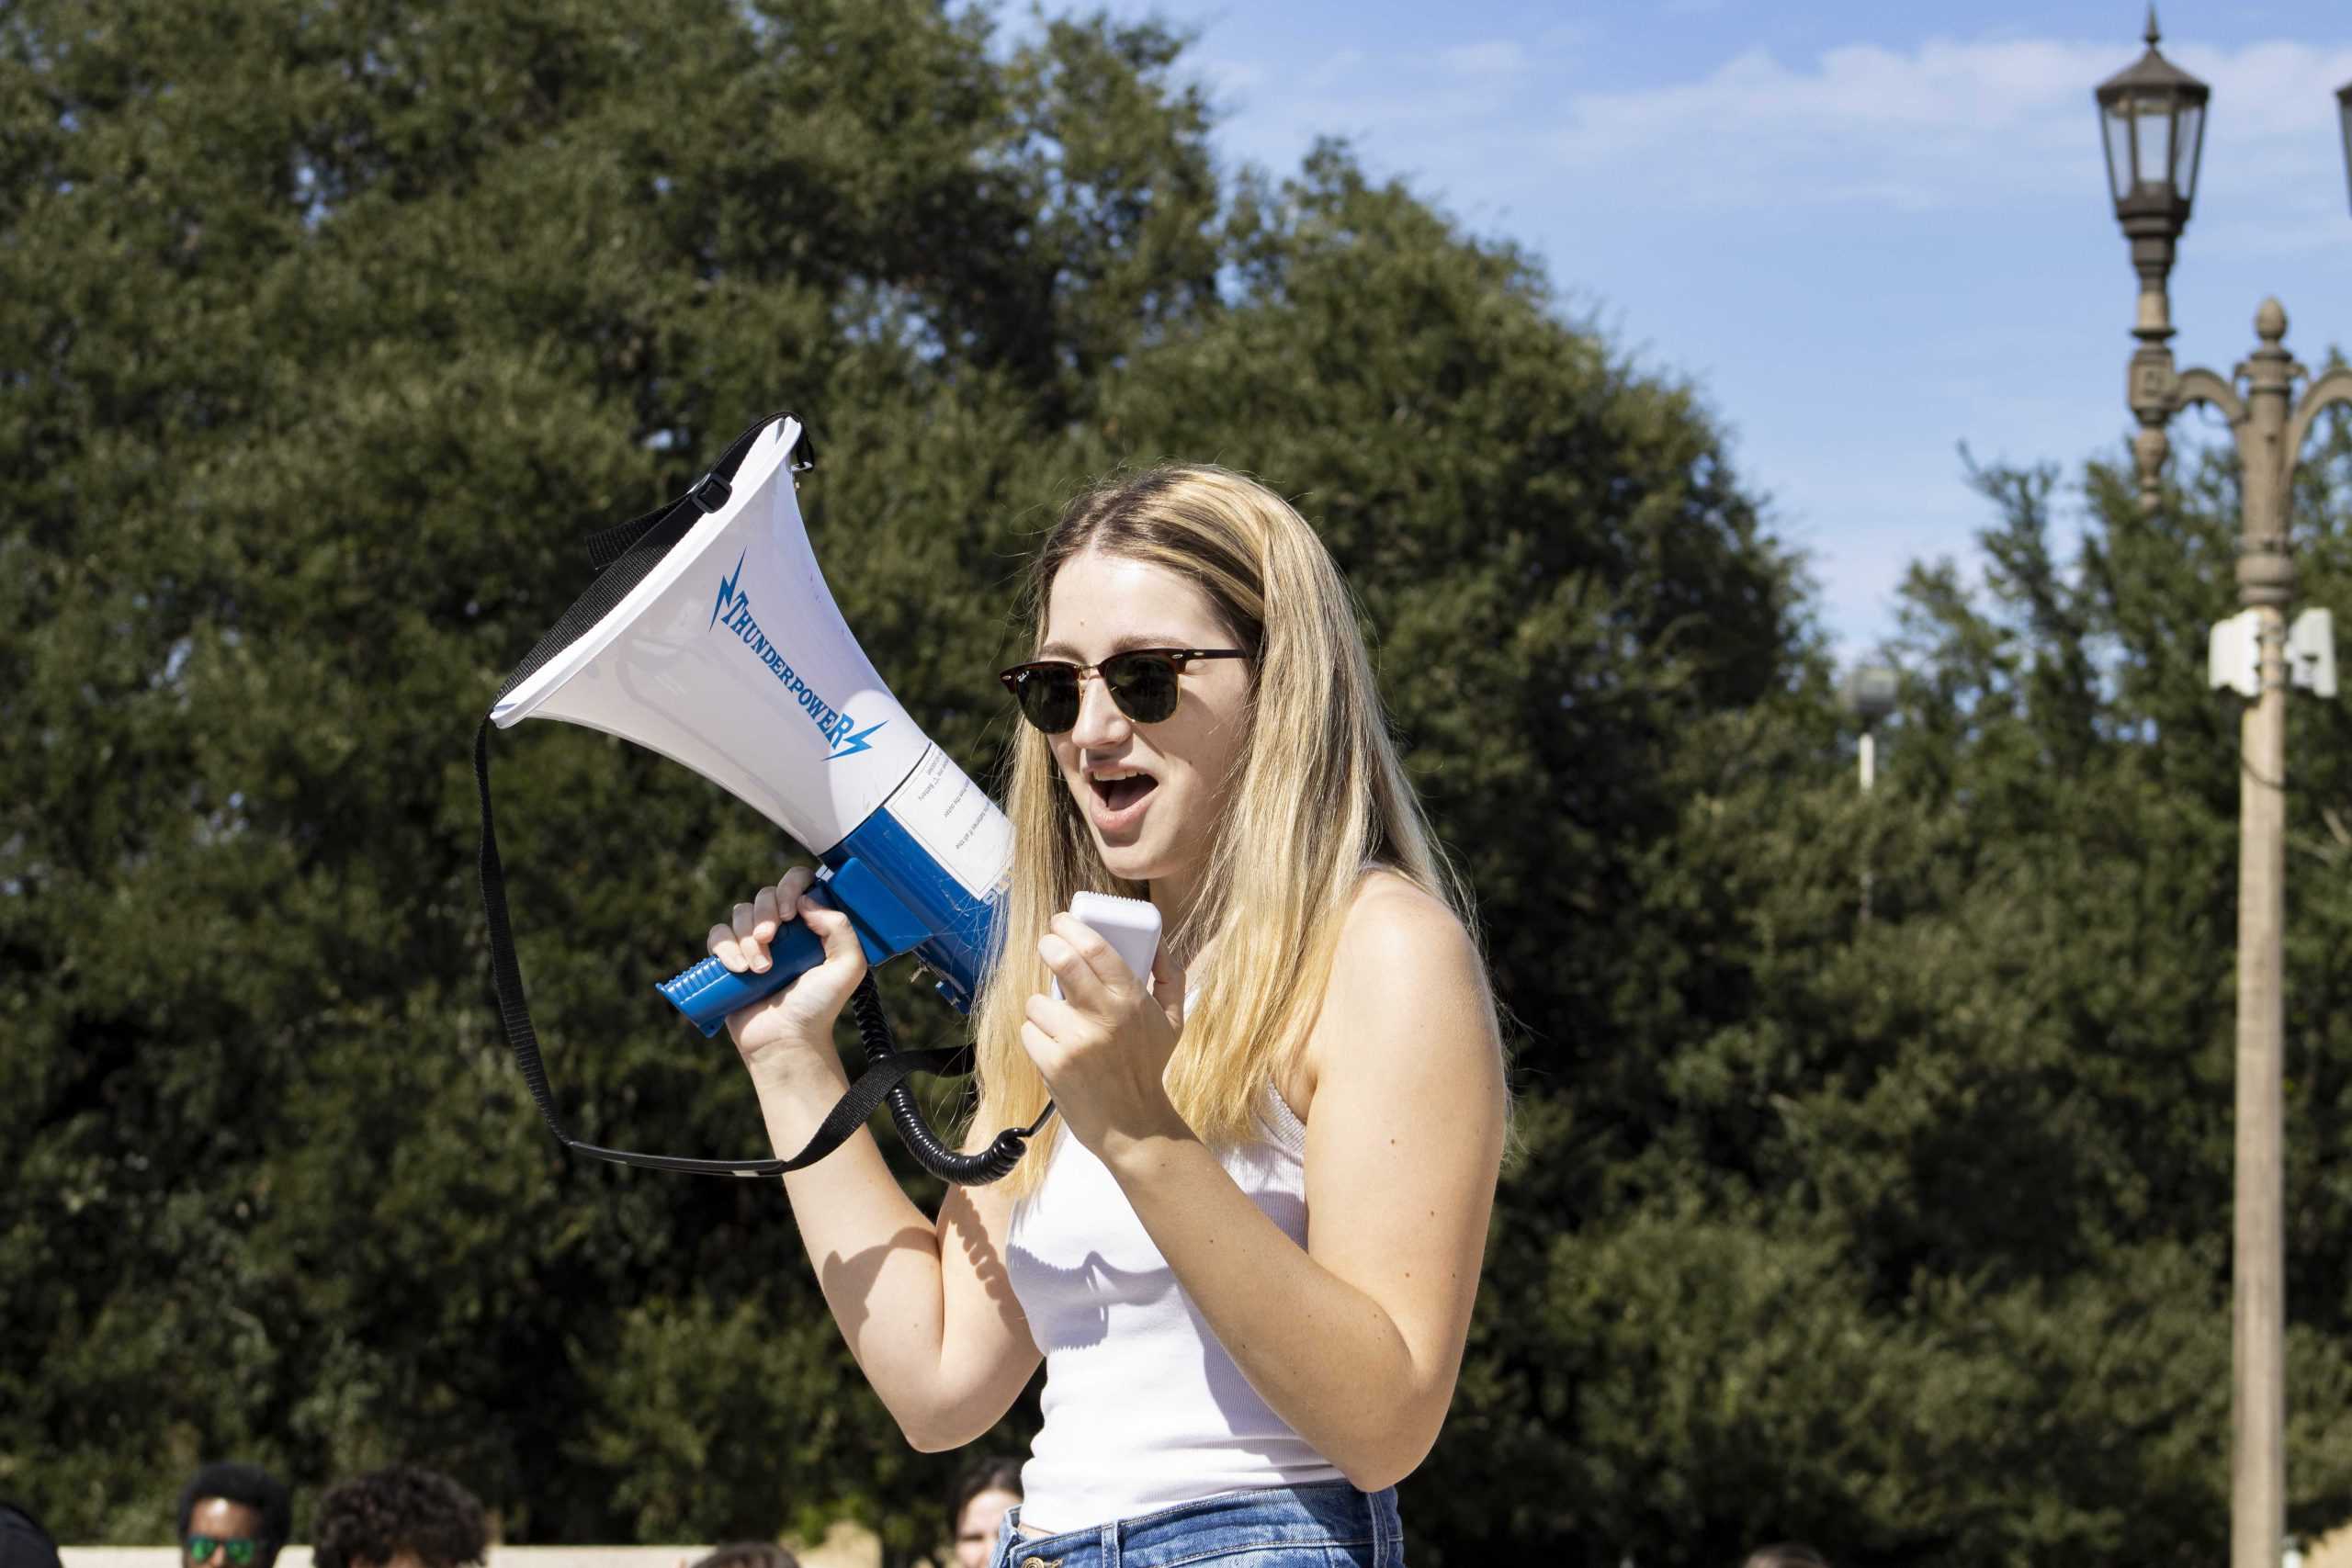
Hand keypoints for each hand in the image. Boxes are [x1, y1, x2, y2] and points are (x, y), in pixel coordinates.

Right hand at [708, 866, 867, 1073]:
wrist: (786, 1040)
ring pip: (740, 914)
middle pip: (764, 895)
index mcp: (811, 925)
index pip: (798, 883)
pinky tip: (738, 968)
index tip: (791, 912)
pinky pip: (718, 935)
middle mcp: (783, 929)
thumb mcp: (847, 967)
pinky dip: (724, 947)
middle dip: (765, 914)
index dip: (790, 887)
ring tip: (760, 969)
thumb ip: (841, 928)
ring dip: (748, 938)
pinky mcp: (730, 959)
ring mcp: (754, 943)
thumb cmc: (818, 1007)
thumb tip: (806, 900)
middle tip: (771, 938)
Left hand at [1022, 913, 1189, 1157]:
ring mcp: (1075, 1042)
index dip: (1072, 927)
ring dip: (1044, 1007)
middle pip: (1063, 960)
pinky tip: (1056, 1048)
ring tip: (1061, 1022)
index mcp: (1132, 1001)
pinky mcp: (1053, 1064)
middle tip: (1048, 945)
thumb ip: (1169, 976)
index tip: (1061, 921)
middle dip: (1049, 945)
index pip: (1096, 948)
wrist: (1133, 1126)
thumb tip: (1156, 938)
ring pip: (1038, 1001)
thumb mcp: (1172, 1021)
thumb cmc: (1148, 1067)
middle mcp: (1104, 1017)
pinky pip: (1030, 1031)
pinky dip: (1038, 1036)